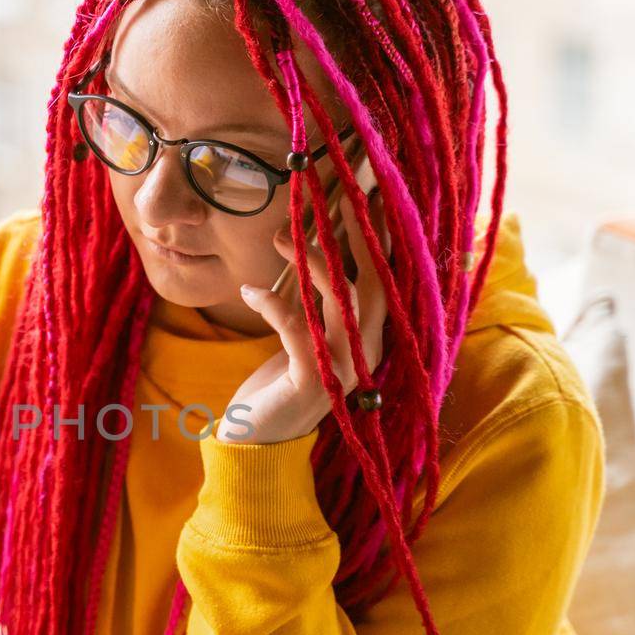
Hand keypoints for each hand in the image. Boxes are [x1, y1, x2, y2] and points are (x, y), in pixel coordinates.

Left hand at [218, 185, 389, 443]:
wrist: (256, 441)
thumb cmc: (278, 382)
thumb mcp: (303, 334)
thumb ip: (313, 299)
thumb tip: (306, 242)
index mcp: (368, 338)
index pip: (385, 279)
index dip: (381, 237)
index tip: (369, 193)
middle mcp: (366, 352)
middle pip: (376, 284)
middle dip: (359, 238)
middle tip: (333, 202)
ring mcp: (344, 370)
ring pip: (342, 302)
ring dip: (311, 262)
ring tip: (280, 236)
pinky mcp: (312, 382)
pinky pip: (298, 330)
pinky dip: (272, 304)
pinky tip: (249, 290)